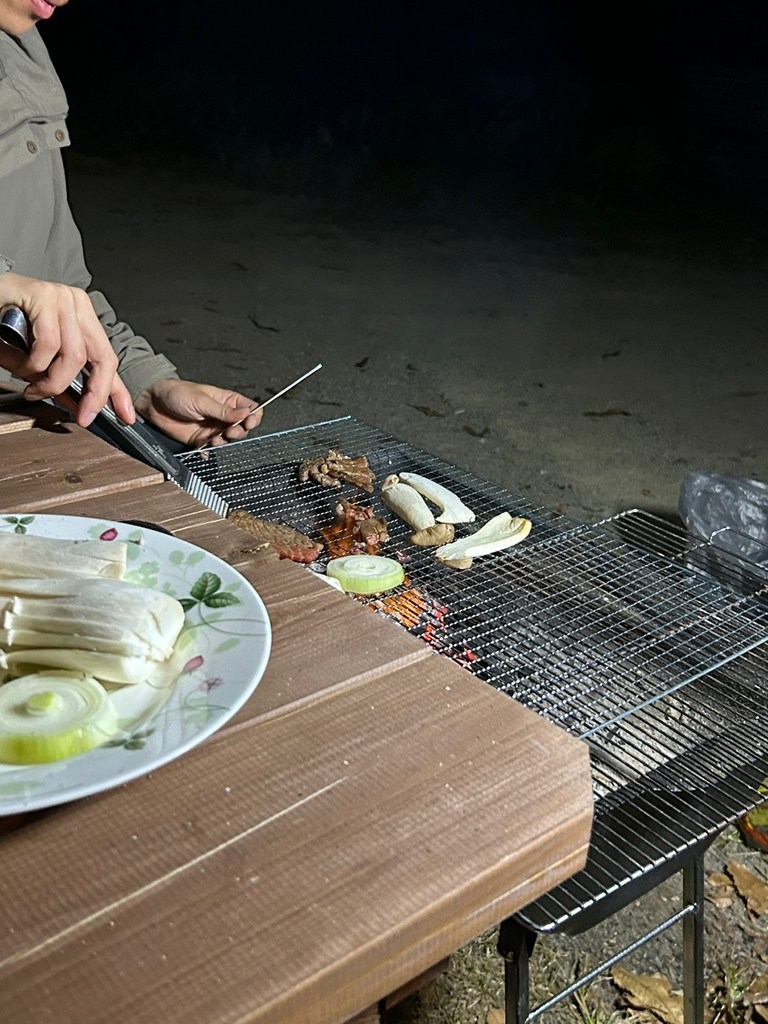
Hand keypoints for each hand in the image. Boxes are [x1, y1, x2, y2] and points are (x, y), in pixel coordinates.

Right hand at [0, 274, 134, 426]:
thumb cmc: (1, 322)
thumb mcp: (37, 359)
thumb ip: (59, 378)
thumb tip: (79, 405)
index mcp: (81, 317)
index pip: (108, 358)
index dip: (118, 391)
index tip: (125, 416)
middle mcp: (77, 305)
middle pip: (103, 358)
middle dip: (95, 395)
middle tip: (81, 416)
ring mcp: (62, 298)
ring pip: (75, 356)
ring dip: (52, 382)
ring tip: (33, 388)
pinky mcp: (44, 296)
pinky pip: (49, 344)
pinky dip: (33, 364)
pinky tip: (20, 365)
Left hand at [134, 379, 262, 446]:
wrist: (154, 404)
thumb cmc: (177, 394)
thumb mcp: (202, 400)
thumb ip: (223, 411)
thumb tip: (245, 413)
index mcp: (226, 400)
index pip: (250, 408)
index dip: (253, 416)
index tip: (249, 421)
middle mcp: (222, 415)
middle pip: (243, 427)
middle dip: (239, 431)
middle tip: (230, 431)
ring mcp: (213, 428)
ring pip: (230, 439)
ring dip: (225, 441)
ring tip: (215, 438)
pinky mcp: (202, 439)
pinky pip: (213, 448)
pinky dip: (212, 450)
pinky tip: (206, 446)